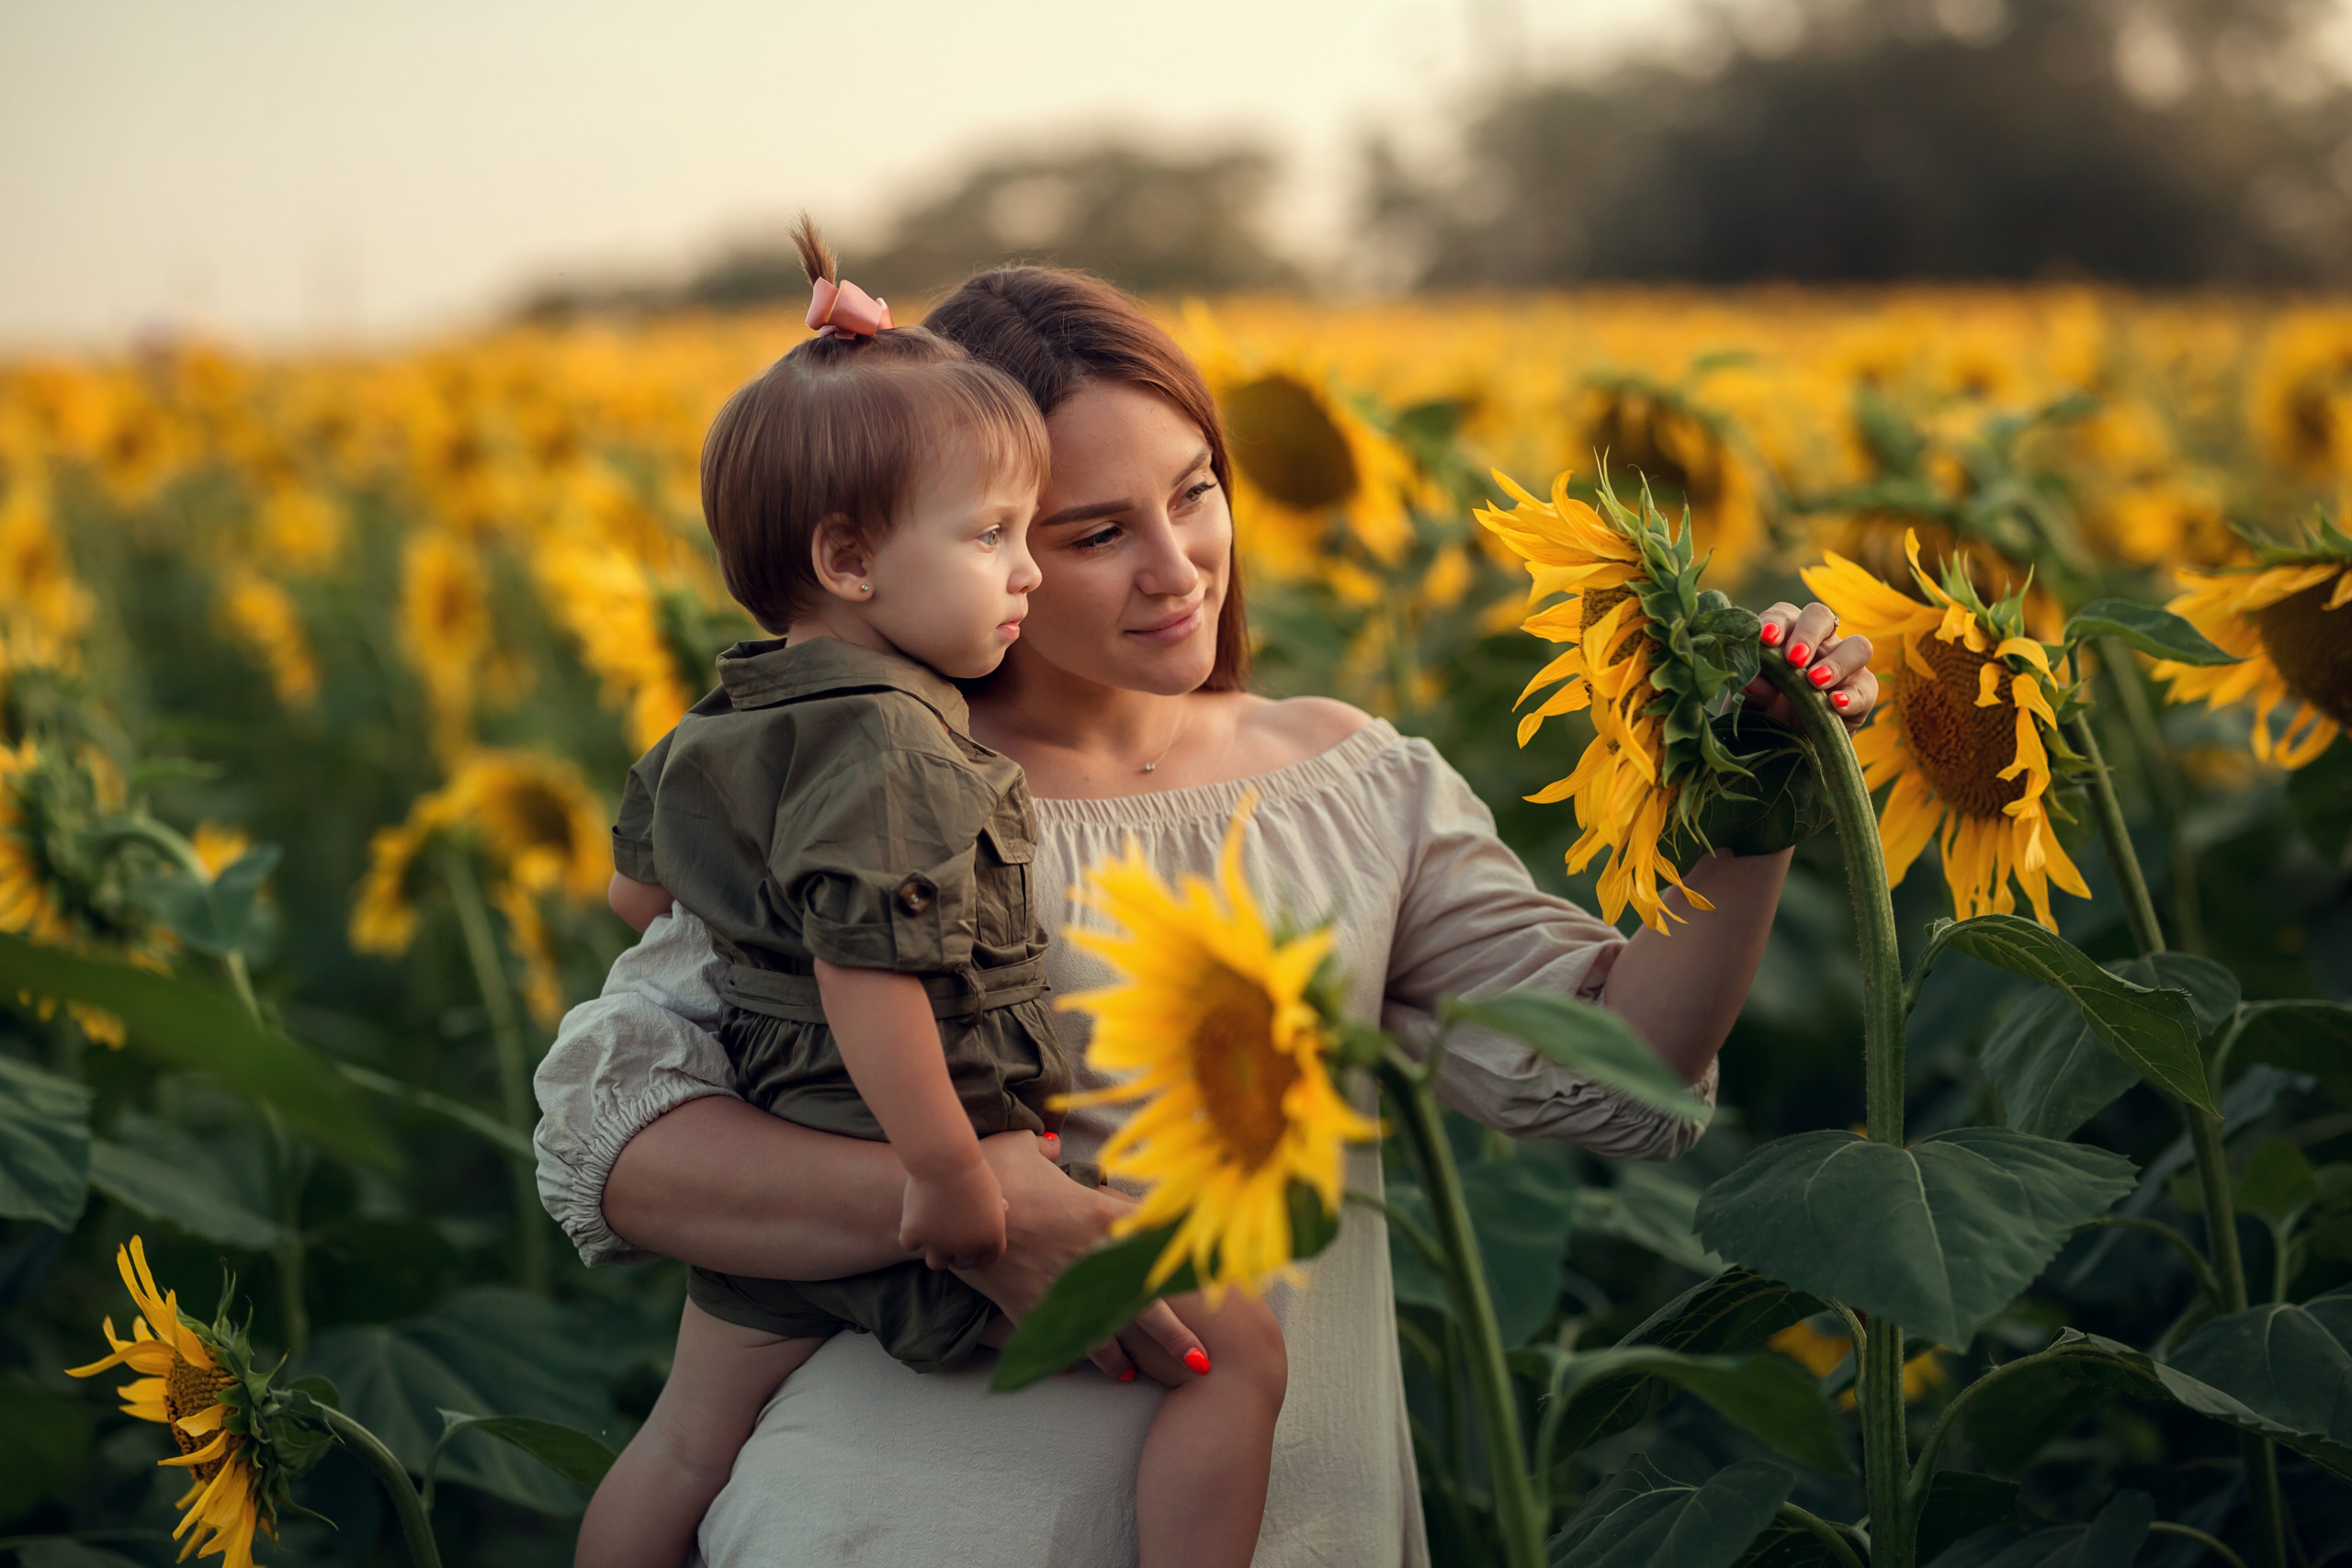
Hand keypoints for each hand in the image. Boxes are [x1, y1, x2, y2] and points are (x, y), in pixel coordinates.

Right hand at [899, 1159, 1007, 1270]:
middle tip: (949, 1235)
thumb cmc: (972, 1169)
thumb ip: (995, 1205)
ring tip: (932, 1235)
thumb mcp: (992, 1187)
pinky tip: (914, 1217)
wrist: (945, 1159)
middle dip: (956, 1252)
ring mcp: (939, 1244)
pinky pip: (910, 1244)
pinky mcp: (915, 1235)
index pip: (987, 1259)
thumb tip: (1003, 1208)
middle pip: (962, 1263)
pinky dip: (910, 1233)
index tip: (970, 1243)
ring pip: (936, 1263)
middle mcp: (966, 1248)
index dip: (979, 1252)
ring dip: (935, 1252)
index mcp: (991, 1238)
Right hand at [956, 1132, 1209, 1384]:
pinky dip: (1068, 1356)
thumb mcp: (1025, 1149)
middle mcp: (1090, 1257)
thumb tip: (1049, 1147)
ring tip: (1133, 1376)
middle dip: (1175, 1337)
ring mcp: (1061, 1288)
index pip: (1156, 1239)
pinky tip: (1072, 1369)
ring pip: (1103, 1333)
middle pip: (1146, 1304)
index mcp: (1100, 1214)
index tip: (1209, 1281)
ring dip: (1121, 1359)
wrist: (955, 1204)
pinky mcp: (1029, 1307)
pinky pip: (1056, 1339)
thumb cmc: (992, 1169)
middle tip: (1200, 1363)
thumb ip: (1046, 1152)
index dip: (1183, 1261)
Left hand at [1744, 601, 1876, 732]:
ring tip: (1815, 682)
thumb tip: (1754, 682)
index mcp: (1784, 636)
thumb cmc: (1764, 714)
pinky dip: (1851, 696)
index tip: (1766, 639)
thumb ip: (1752, 689)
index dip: (1776, 622)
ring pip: (1857, 645)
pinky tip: (1835, 705)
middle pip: (1820, 617)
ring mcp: (1844, 665)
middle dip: (1807, 634)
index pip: (1783, 615)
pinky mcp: (1862, 692)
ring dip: (1836, 661)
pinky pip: (1866, 687)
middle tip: (1793, 659)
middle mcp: (1817, 643)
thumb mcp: (1750, 703)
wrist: (1785, 748)